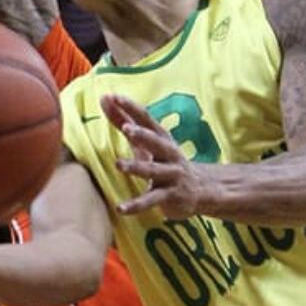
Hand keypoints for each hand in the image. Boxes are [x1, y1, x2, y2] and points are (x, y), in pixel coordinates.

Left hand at [102, 96, 210, 217]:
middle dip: (143, 135)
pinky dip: (136, 205)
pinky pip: (151, 201)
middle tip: (127, 128)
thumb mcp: (147, 141)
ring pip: (154, 171)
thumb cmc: (166, 161)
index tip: (113, 97)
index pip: (146, 119)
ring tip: (119, 165)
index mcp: (161, 138)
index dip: (131, 108)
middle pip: (156, 142)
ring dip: (137, 167)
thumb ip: (124, 121)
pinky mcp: (170, 196)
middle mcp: (168, 154)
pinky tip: (121, 208)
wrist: (200, 189)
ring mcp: (171, 175)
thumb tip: (104, 98)